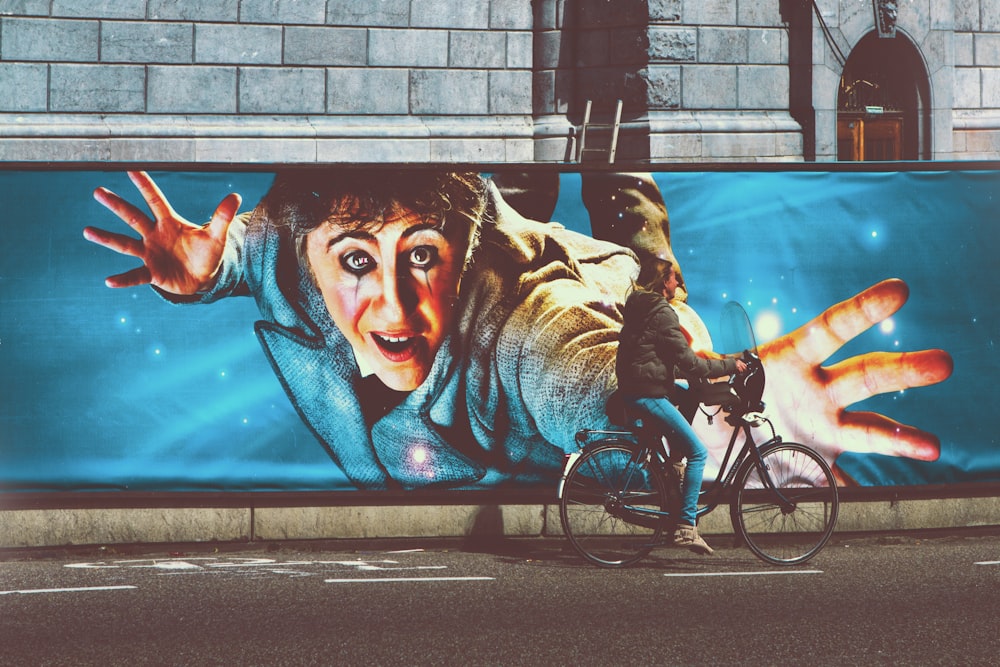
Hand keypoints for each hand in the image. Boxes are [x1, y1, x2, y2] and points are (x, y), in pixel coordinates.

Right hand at [84, 171, 241, 294]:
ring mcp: (150, 253)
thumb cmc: (207, 253)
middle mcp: (155, 235)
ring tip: (87, 231)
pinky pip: (135, 275)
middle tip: (97, 191)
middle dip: (117, 205)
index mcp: (169, 222)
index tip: (131, 169)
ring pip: (125, 243)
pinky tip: (109, 280)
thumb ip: (222, 218)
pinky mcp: (151, 273)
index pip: (155, 200)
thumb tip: (235, 196)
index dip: (145, 186)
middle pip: (133, 217)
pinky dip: (123, 279)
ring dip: (107, 238)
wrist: (203, 277)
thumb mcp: (216, 236)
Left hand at [690, 279, 952, 483]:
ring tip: (931, 446)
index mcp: (788, 359)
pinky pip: (840, 483)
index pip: (831, 328)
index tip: (898, 291)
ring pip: (868, 429)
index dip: (862, 310)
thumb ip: (690, 354)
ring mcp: (819, 428)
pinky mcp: (813, 463)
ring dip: (901, 437)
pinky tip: (877, 503)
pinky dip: (854, 495)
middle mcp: (814, 390)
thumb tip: (678, 329)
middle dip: (904, 370)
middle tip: (943, 363)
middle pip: (865, 375)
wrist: (700, 437)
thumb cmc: (702, 394)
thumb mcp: (692, 372)